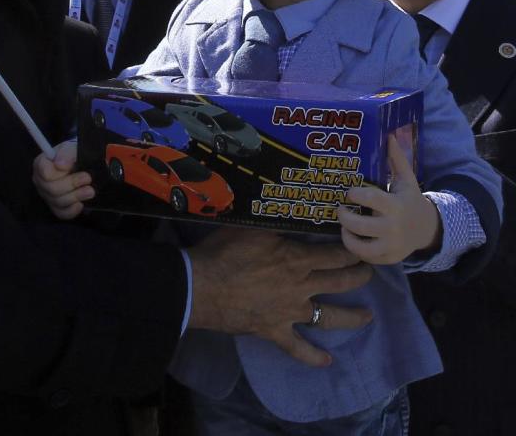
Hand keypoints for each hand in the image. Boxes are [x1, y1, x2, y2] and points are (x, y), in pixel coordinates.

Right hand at [32, 140, 94, 219]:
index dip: (60, 172)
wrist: (80, 163)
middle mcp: (40, 181)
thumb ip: (66, 153)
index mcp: (41, 164)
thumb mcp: (71, 147)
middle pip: (52, 188)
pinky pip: (61, 213)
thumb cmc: (73, 154)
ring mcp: (47, 195)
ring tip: (90, 190)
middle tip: (88, 178)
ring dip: (76, 196)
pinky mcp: (55, 207)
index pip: (45, 173)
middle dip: (72, 184)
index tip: (72, 167)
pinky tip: (81, 203)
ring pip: (58, 202)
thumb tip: (61, 165)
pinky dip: (73, 210)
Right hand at [186, 228, 372, 367]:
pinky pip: (297, 348)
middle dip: (358, 276)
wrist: (201, 286)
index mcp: (296, 259)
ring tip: (368, 317)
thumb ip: (276, 222)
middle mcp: (300, 287)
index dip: (351, 251)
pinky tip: (327, 361)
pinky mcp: (274, 331)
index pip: (334, 254)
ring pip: (328, 317)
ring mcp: (289, 312)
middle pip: (338, 282)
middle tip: (370, 273)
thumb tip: (292, 209)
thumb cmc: (224, 252)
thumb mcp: (251, 227)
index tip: (362, 247)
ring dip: (351, 317)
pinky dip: (313, 356)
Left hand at [337, 134, 440, 264]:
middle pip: (358, 225)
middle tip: (341, 209)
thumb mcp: (406, 180)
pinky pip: (365, 257)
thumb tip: (388, 135)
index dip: (354, 194)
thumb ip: (396, 159)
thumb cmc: (409, 200)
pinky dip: (356, 248)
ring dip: (346, 236)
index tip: (349, 192)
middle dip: (344, 216)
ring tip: (345, 226)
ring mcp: (390, 246)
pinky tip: (354, 237)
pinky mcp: (388, 258)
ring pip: (359, 246)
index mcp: (395, 205)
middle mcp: (392, 227)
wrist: (429, 229)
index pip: (369, 198)